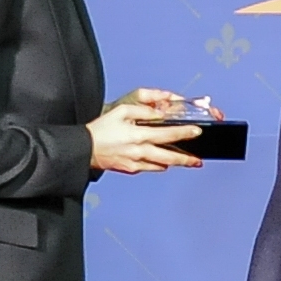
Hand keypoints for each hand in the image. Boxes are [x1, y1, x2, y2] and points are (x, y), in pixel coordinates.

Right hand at [86, 88, 200, 173]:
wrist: (82, 148)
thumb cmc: (101, 128)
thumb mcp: (122, 111)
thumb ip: (144, 112)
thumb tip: (160, 113)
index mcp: (139, 136)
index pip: (168, 134)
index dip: (185, 133)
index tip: (197, 132)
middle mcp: (139, 152)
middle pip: (169, 158)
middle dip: (186, 159)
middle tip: (198, 160)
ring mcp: (134, 163)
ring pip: (160, 166)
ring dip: (174, 163)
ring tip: (186, 161)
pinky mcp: (129, 169)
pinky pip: (148, 168)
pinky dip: (157, 165)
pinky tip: (163, 162)